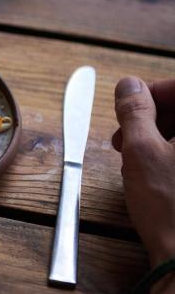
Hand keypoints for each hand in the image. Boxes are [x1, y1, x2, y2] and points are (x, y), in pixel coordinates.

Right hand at [112, 77, 174, 265]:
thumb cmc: (171, 208)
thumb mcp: (141, 151)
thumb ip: (134, 111)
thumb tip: (128, 85)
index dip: (152, 93)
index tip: (128, 108)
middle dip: (154, 119)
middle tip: (124, 139)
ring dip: (161, 138)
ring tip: (135, 161)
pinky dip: (173, 157)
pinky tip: (155, 175)